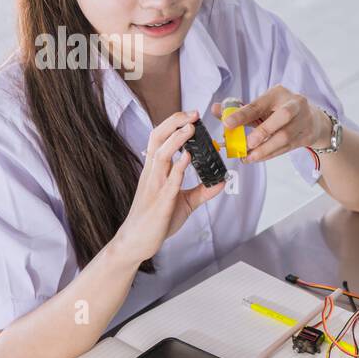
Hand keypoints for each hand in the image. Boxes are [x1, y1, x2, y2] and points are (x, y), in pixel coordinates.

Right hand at [112, 110, 225, 264]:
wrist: (137, 243)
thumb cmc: (157, 220)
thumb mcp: (183, 203)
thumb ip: (202, 191)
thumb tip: (221, 181)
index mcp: (155, 171)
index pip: (160, 139)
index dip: (173, 125)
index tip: (191, 115)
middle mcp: (152, 174)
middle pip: (157, 140)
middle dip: (173, 124)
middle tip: (192, 114)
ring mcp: (154, 187)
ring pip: (161, 156)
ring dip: (176, 140)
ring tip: (190, 128)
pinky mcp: (160, 203)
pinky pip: (169, 182)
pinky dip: (178, 168)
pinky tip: (187, 157)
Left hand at [211, 86, 329, 163]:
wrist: (313, 120)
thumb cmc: (281, 110)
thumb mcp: (263, 106)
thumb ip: (240, 109)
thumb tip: (215, 109)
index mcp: (279, 93)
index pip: (260, 103)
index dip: (243, 114)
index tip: (226, 124)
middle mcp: (295, 104)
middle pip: (282, 117)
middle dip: (263, 132)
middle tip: (245, 145)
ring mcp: (304, 120)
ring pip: (286, 136)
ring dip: (266, 149)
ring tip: (249, 157)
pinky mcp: (307, 136)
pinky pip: (288, 147)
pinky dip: (271, 154)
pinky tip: (258, 158)